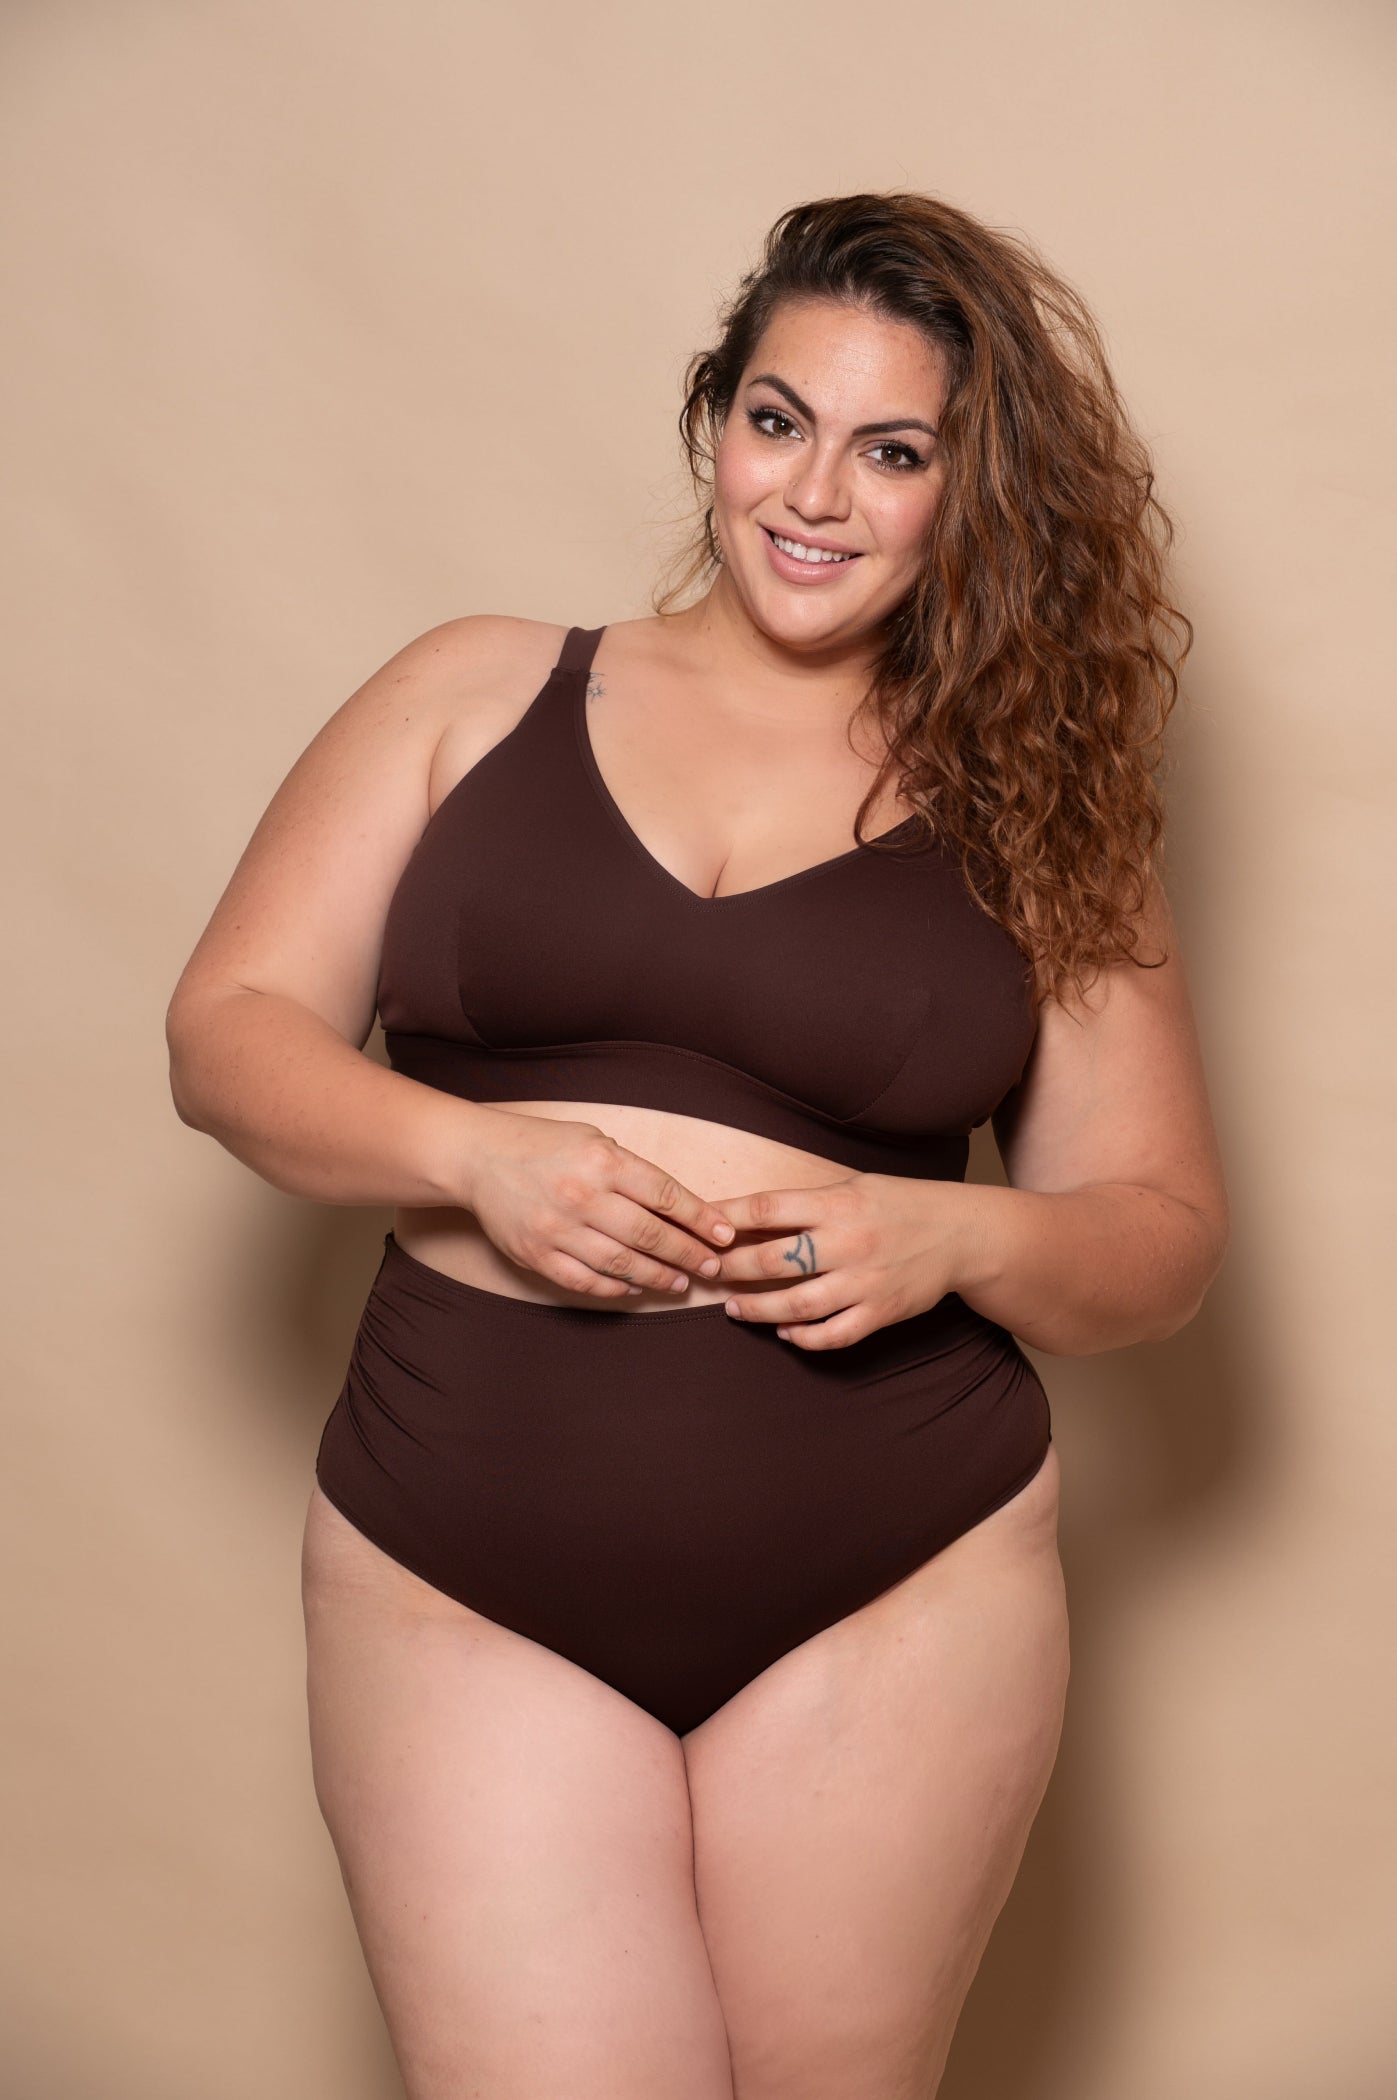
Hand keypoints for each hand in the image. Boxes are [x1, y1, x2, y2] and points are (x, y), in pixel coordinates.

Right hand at [461, 1108, 736, 1299]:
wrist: (480, 1159)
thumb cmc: (544, 1146)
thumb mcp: (594, 1140)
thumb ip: (631, 1171)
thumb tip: (678, 1208)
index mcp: (602, 1161)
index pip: (665, 1195)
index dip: (700, 1218)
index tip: (724, 1235)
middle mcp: (582, 1196)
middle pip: (649, 1234)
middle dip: (687, 1254)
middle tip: (711, 1267)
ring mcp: (558, 1229)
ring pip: (622, 1264)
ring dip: (658, 1276)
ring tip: (680, 1282)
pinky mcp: (537, 1255)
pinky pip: (586, 1281)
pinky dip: (616, 1289)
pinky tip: (636, 1289)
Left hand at [712, 1172, 978, 1347]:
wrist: (961, 1234)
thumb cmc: (899, 1205)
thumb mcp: (852, 1188)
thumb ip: (806, 1204)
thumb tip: (747, 1217)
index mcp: (837, 1204)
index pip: (768, 1208)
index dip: (728, 1217)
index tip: (702, 1228)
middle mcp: (847, 1242)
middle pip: (773, 1260)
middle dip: (732, 1268)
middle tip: (708, 1273)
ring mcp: (864, 1281)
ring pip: (796, 1305)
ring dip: (757, 1310)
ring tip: (734, 1309)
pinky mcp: (880, 1312)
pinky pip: (833, 1334)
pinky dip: (804, 1337)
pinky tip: (785, 1332)